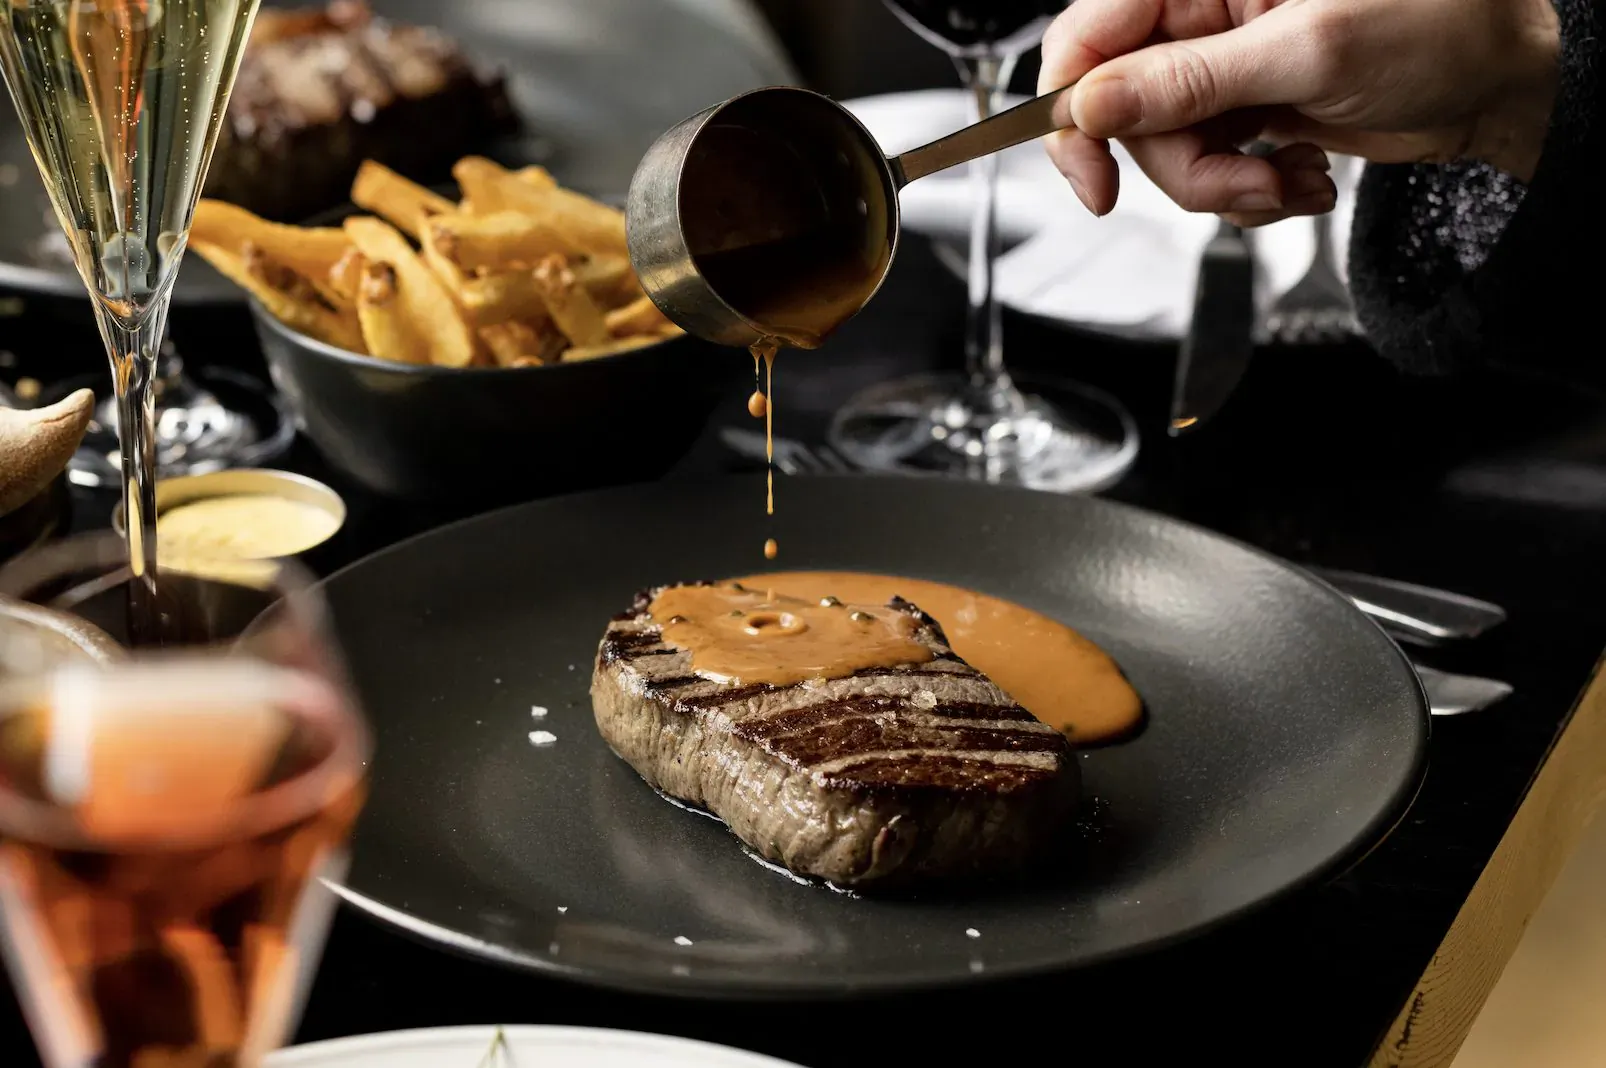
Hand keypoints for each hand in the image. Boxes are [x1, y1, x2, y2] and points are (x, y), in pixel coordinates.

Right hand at [1038, 0, 1559, 225]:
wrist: (1505, 80)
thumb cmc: (1440, 26)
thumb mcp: (1307, 53)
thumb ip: (1188, 82)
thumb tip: (1093, 103)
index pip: (1089, 38)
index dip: (1074, 112)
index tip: (1094, 179)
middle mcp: (1203, 18)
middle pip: (1127, 115)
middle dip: (1185, 167)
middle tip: (1246, 181)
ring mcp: (1224, 68)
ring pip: (1168, 153)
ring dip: (1227, 187)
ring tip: (1290, 181)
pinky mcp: (1247, 110)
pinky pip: (1209, 168)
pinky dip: (1251, 191)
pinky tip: (1302, 176)